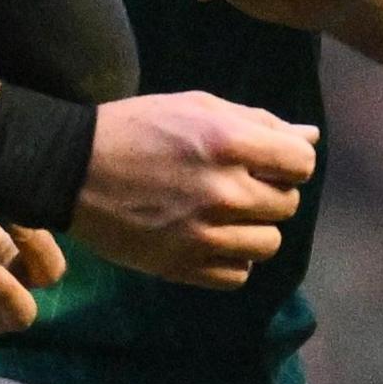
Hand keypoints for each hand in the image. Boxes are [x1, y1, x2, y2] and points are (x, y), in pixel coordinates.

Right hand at [70, 90, 319, 289]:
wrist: (72, 169)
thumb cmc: (138, 128)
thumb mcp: (198, 107)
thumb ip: (259, 123)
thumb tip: (310, 136)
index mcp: (229, 143)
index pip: (302, 165)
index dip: (290, 163)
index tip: (268, 162)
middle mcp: (223, 191)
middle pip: (287, 205)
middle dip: (270, 193)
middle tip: (236, 184)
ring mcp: (203, 234)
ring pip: (269, 244)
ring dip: (254, 229)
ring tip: (224, 215)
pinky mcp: (182, 267)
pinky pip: (239, 275)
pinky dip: (232, 260)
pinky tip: (210, 239)